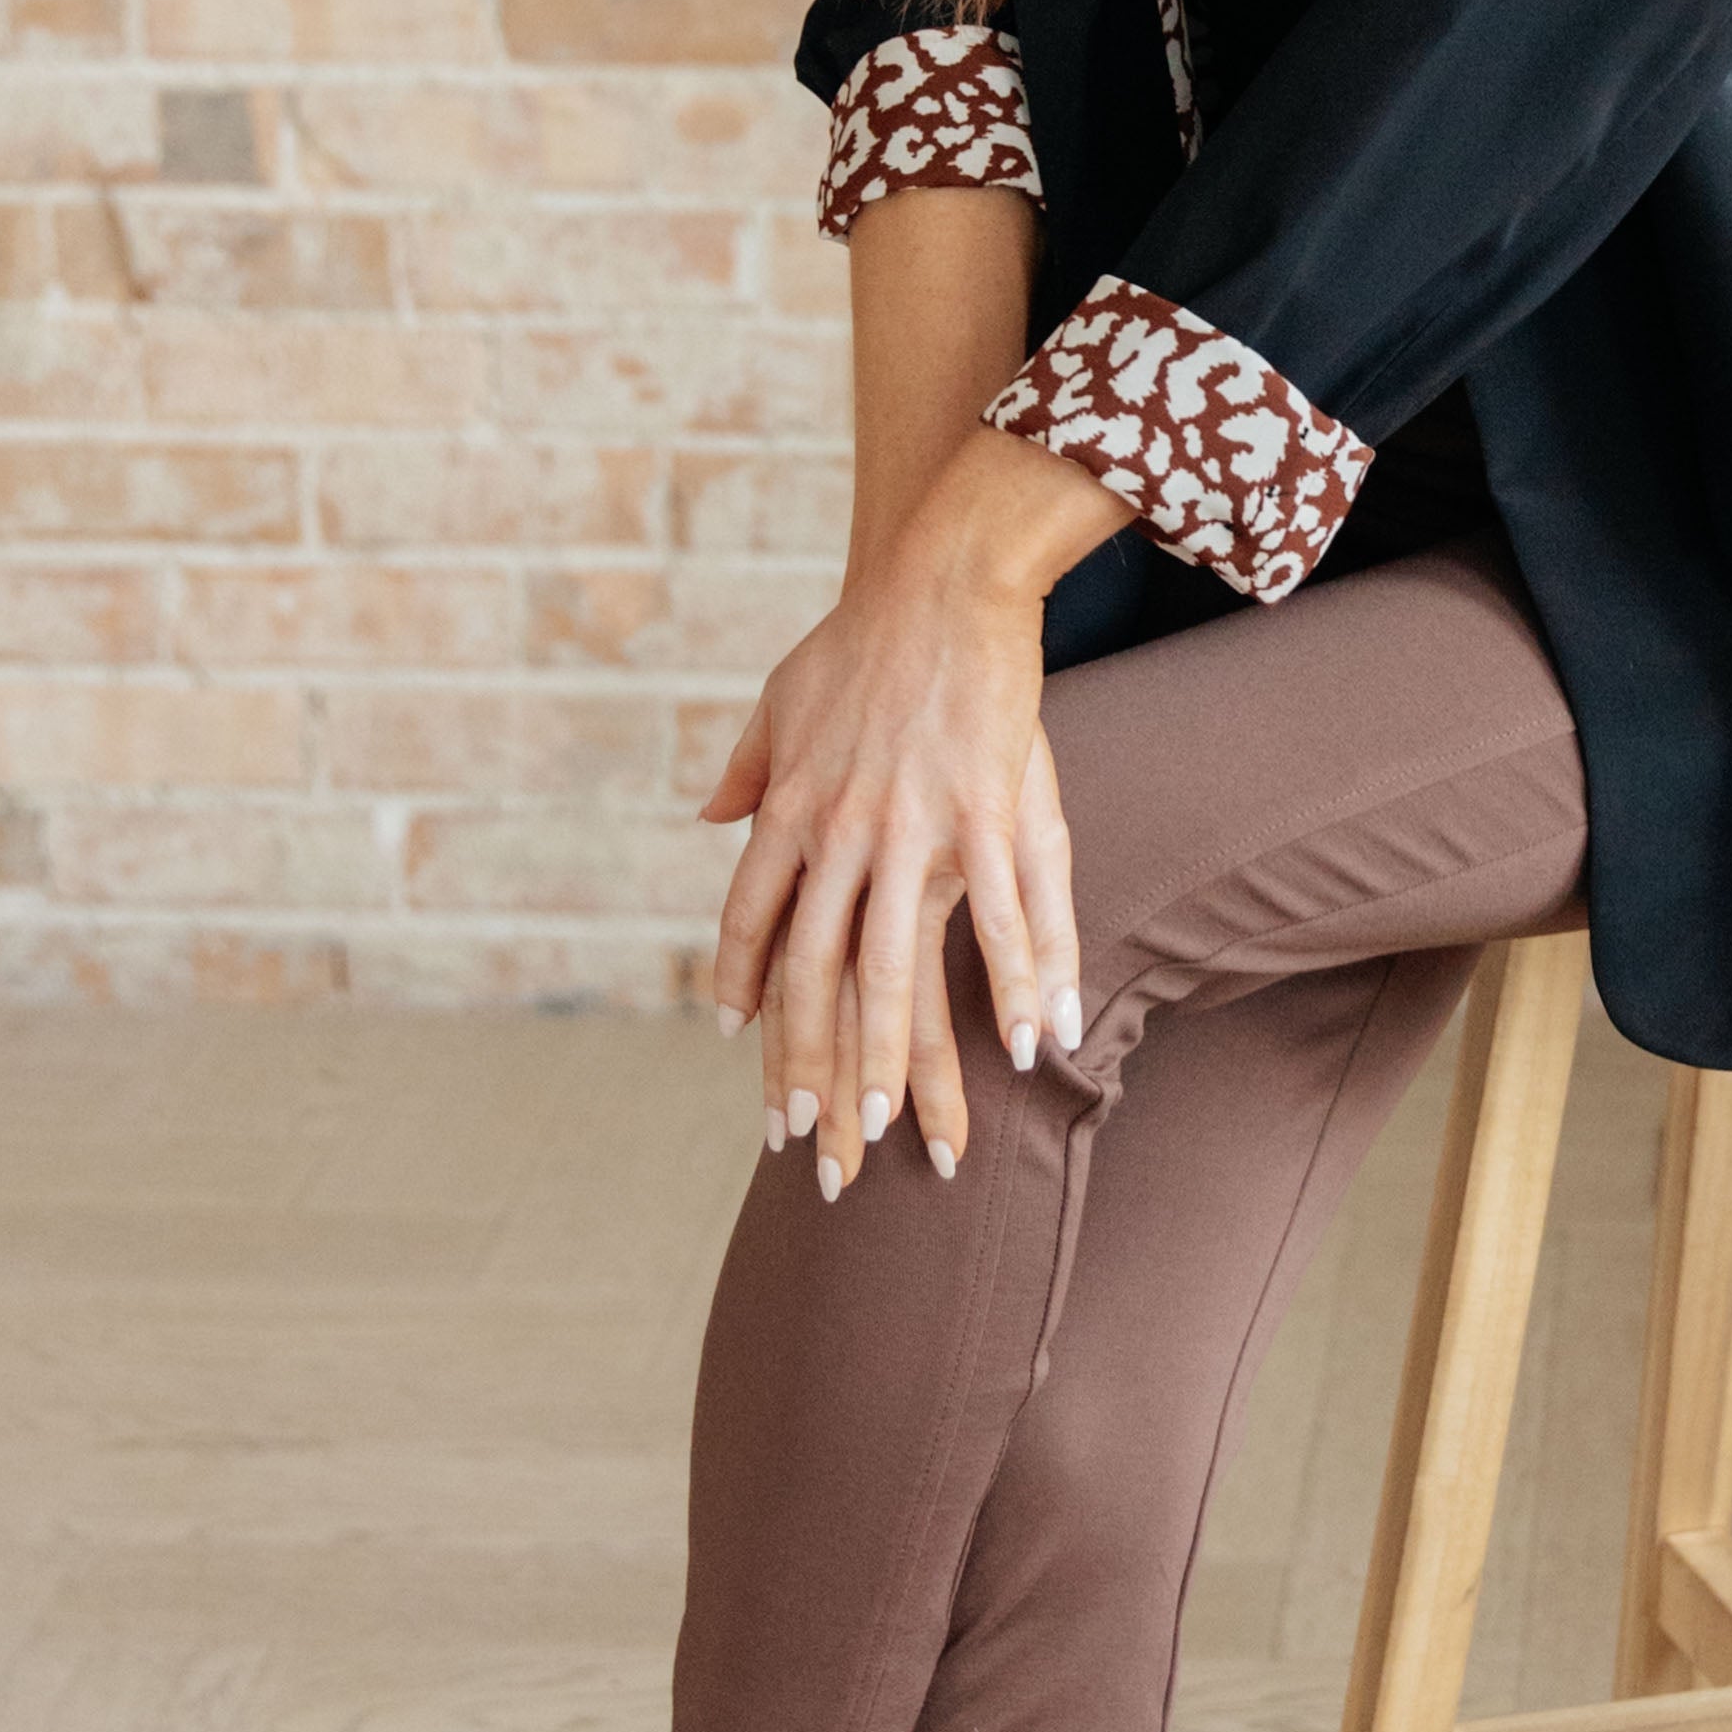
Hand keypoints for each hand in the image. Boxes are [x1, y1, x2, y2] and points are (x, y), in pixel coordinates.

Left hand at [700, 431, 1112, 1193]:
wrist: (941, 581)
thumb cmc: (860, 638)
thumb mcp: (780, 698)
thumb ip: (747, 768)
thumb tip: (707, 817)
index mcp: (789, 810)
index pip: (753, 926)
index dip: (743, 995)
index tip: (743, 1061)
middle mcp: (843, 834)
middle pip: (817, 977)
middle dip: (812, 1072)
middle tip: (814, 1150)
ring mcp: (917, 832)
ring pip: (897, 972)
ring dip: (897, 1063)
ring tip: (899, 1137)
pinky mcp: (990, 819)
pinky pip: (1001, 924)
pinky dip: (1011, 990)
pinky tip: (1024, 1047)